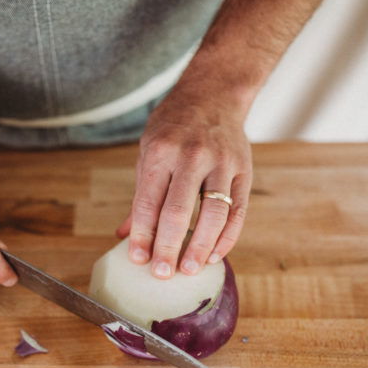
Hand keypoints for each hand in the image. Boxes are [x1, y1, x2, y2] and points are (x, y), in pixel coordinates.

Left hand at [116, 91, 251, 278]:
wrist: (214, 94)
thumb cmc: (173, 127)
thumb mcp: (148, 152)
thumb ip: (140, 196)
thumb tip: (123, 235)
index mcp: (160, 152)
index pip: (148, 203)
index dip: (142, 235)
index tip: (137, 259)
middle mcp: (191, 157)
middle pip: (178, 212)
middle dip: (168, 247)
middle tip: (161, 273)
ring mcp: (221, 163)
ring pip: (213, 214)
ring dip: (200, 247)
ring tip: (188, 269)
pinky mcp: (244, 170)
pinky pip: (237, 211)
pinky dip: (227, 237)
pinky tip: (214, 255)